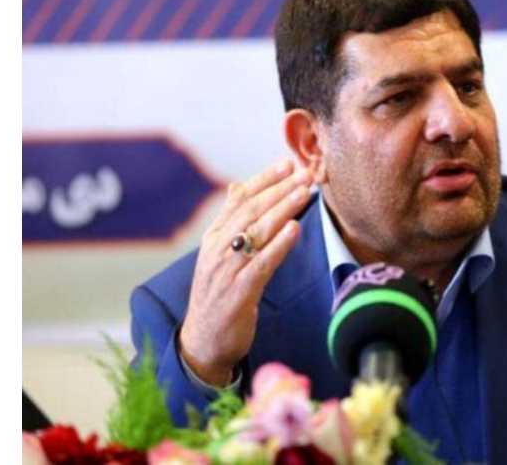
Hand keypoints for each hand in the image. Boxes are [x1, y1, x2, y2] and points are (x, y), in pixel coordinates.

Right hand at [179, 160, 312, 385]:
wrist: (203, 342)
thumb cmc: (218, 296)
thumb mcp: (219, 255)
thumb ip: (230, 221)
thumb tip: (236, 186)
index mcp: (214, 238)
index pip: (238, 200)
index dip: (263, 180)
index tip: (286, 163)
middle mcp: (217, 250)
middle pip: (250, 211)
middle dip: (279, 189)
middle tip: (303, 173)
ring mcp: (226, 271)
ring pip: (256, 232)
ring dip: (283, 209)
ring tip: (304, 192)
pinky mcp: (238, 293)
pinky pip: (261, 263)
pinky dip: (278, 245)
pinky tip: (294, 230)